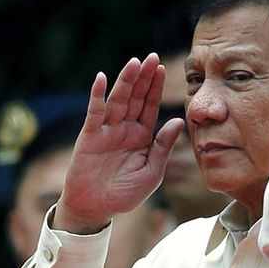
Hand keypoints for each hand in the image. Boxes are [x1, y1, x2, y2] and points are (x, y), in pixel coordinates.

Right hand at [54, 53, 184, 233]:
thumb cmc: (125, 194)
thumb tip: (178, 122)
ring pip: (118, 100)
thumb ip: (163, 146)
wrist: (97, 209)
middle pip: (136, 98)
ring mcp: (106, 130)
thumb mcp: (152, 172)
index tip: (163, 69)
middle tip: (152, 57)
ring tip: (134, 62)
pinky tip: (101, 78)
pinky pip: (94, 112)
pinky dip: (97, 95)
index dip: (156, 88)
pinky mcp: (90, 136)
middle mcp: (125, 129)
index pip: (150, 107)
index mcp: (142, 136)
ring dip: (125, 81)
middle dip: (144, 78)